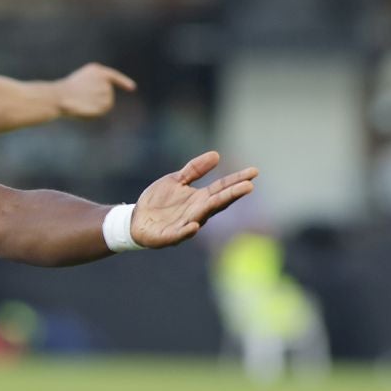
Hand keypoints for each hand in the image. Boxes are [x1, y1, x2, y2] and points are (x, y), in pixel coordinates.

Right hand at [56, 64, 135, 118]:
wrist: (61, 96)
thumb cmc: (64, 93)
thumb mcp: (78, 85)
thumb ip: (92, 88)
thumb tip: (103, 101)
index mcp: (96, 70)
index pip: (113, 76)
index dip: (124, 82)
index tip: (132, 88)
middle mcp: (105, 78)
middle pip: (108, 93)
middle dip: (97, 99)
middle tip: (81, 100)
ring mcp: (107, 90)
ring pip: (107, 102)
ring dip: (97, 106)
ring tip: (82, 103)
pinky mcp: (107, 102)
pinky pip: (104, 110)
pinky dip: (96, 112)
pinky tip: (86, 108)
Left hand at [130, 152, 257, 248]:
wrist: (136, 220)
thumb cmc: (158, 202)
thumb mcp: (176, 180)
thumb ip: (194, 170)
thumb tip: (216, 155)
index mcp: (200, 199)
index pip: (222, 188)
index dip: (237, 180)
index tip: (254, 172)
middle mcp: (196, 212)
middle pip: (218, 202)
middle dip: (233, 194)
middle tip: (249, 185)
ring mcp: (184, 224)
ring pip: (203, 216)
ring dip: (214, 208)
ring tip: (228, 197)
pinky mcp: (168, 236)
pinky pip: (179, 234)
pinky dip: (187, 231)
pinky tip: (194, 225)